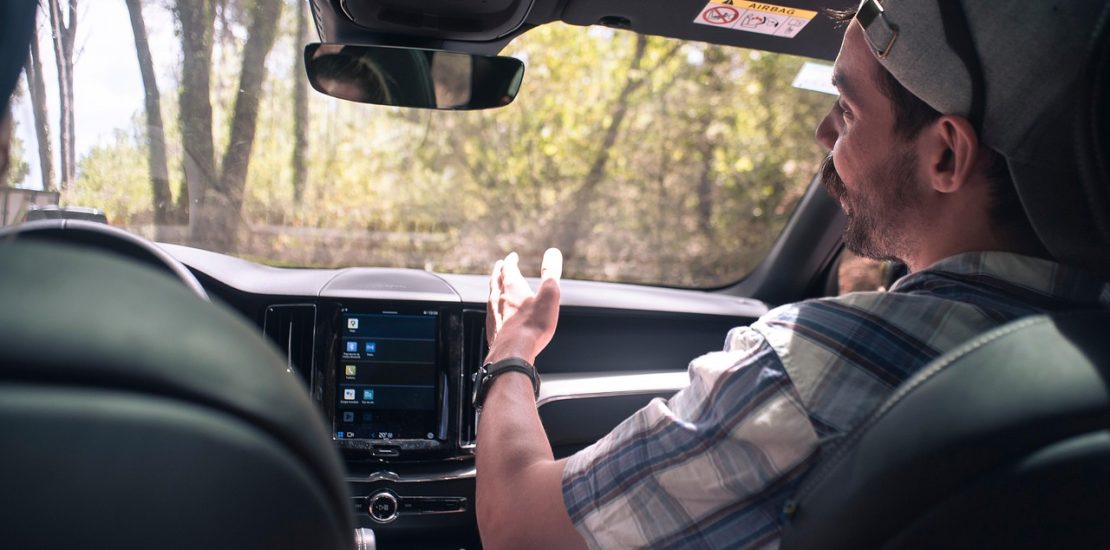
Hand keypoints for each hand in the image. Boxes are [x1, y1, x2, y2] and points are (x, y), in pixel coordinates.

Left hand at [486, 248, 561, 364]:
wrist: (513, 354)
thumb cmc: (532, 326)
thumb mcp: (548, 295)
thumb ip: (551, 272)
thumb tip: (553, 252)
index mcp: (512, 288)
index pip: (508, 268)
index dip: (511, 261)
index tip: (512, 256)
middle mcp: (499, 299)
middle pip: (496, 280)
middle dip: (499, 271)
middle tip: (500, 266)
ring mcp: (493, 315)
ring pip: (491, 296)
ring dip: (494, 288)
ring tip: (496, 286)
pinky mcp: (492, 330)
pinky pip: (491, 314)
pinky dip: (493, 307)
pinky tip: (496, 314)